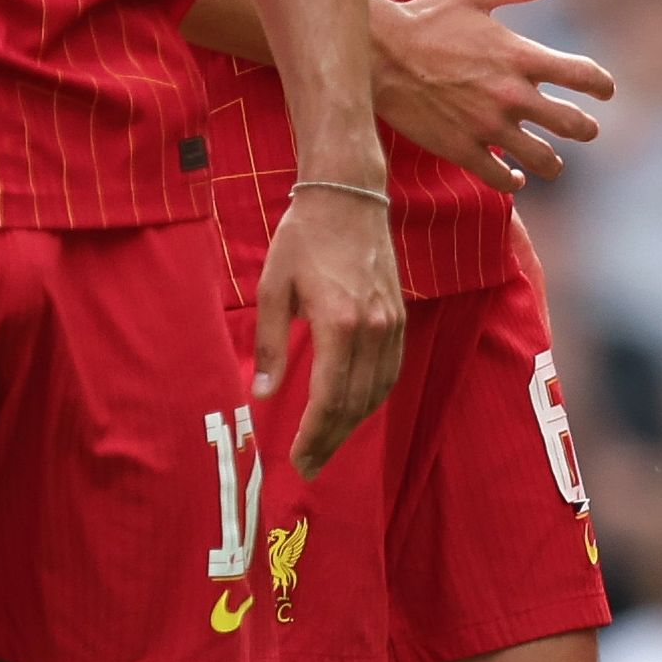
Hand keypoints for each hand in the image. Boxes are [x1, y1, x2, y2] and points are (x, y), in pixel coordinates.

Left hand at [251, 181, 404, 474]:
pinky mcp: (399, 316)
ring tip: (327, 445)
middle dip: (331, 439)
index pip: (329, 397)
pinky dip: (373, 398)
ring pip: (377, 391)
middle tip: (308, 466)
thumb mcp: (272, 287)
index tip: (296, 458)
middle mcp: (372, 328)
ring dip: (353, 425)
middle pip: (355, 403)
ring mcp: (391, 323)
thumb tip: (262, 393)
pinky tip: (354, 410)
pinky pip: (390, 371)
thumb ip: (269, 343)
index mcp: (338, 322)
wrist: (349, 195)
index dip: (314, 434)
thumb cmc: (304, 237)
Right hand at [371, 0, 611, 190]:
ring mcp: (489, 127)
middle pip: (571, 124)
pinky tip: (515, 179)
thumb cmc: (427, 18)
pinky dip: (513, 182)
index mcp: (520, 56)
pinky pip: (500, 179)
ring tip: (553, 163)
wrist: (379, 55)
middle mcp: (512, 95)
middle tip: (586, 129)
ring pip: (542, 159)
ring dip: (553, 163)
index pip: (582, 74)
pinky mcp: (463, 149)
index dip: (602, 85)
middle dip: (586, 128)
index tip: (606, 90)